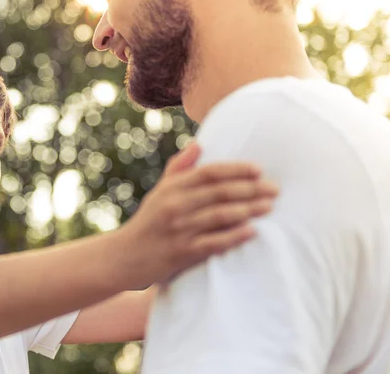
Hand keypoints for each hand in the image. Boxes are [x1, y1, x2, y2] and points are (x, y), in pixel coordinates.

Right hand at [116, 142, 277, 288]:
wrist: (125, 256)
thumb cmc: (148, 221)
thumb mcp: (160, 191)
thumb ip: (180, 167)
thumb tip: (199, 143)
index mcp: (172, 188)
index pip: (209, 173)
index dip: (236, 169)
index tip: (259, 170)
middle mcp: (175, 206)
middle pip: (219, 192)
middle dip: (251, 189)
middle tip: (275, 189)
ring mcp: (179, 229)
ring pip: (220, 216)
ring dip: (248, 210)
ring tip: (270, 207)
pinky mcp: (182, 252)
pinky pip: (213, 242)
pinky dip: (234, 236)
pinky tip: (252, 231)